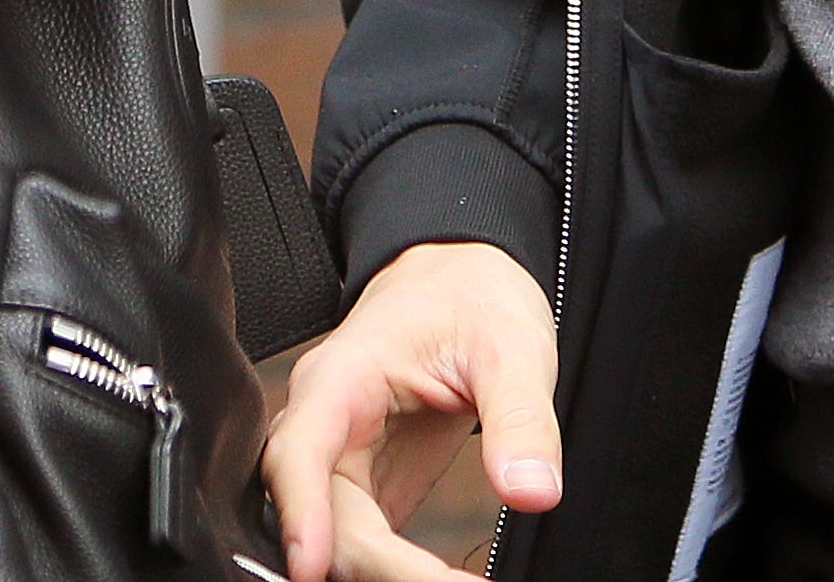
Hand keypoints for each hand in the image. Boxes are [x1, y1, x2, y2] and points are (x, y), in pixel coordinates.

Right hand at [260, 240, 562, 581]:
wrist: (462, 280)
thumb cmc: (471, 296)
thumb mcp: (511, 344)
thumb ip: (521, 418)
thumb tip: (532, 491)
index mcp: (341, 378)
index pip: (301, 452)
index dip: (301, 513)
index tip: (311, 566)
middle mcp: (327, 427)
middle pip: (324, 517)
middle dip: (382, 568)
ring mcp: (341, 465)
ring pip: (339, 541)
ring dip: (390, 576)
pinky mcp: (367, 492)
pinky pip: (365, 546)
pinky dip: (400, 574)